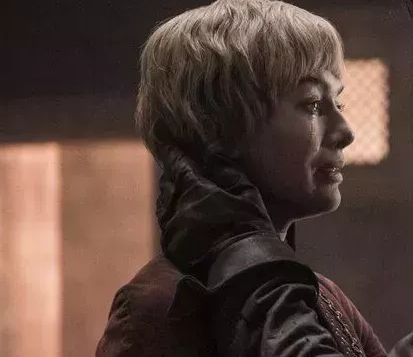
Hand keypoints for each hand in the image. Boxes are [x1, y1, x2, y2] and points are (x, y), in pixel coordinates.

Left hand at [155, 144, 276, 273]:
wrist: (240, 270)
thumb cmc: (248, 227)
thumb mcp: (246, 193)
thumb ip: (227, 169)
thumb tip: (213, 151)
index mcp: (194, 189)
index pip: (178, 164)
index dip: (173, 152)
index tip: (167, 142)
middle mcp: (176, 207)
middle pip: (167, 183)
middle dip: (171, 173)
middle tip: (176, 166)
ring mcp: (171, 229)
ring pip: (163, 204)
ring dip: (169, 194)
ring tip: (176, 189)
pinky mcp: (171, 248)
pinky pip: (166, 224)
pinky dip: (170, 214)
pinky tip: (179, 215)